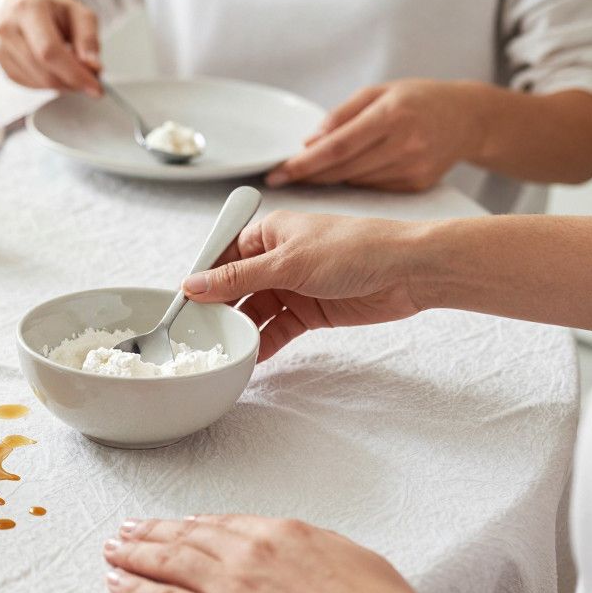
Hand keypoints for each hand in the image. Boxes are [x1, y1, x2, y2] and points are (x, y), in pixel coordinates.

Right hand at [0, 0, 102, 95]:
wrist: (23, 3)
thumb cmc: (51, 7)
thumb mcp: (78, 13)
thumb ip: (88, 39)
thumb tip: (92, 68)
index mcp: (28, 10)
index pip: (50, 52)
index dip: (74, 74)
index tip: (95, 87)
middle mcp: (8, 29)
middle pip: (43, 72)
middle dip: (71, 82)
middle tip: (88, 81)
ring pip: (36, 82)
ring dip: (61, 84)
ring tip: (72, 70)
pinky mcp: (0, 63)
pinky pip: (28, 84)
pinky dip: (46, 83)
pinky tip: (54, 70)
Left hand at [103, 515, 427, 592]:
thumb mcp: (353, 559)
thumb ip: (318, 551)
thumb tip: (309, 555)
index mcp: (283, 533)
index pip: (224, 524)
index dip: (193, 525)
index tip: (178, 525)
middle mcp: (248, 552)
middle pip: (187, 536)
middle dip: (153, 532)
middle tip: (128, 529)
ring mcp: (228, 587)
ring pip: (166, 561)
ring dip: (134, 553)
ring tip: (113, 549)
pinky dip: (133, 588)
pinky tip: (116, 582)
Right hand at [182, 210, 426, 359]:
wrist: (410, 271)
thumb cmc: (354, 249)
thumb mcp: (287, 263)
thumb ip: (238, 279)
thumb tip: (193, 285)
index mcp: (268, 234)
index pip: (222, 258)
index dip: (202, 282)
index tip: (181, 307)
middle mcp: (277, 259)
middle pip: (235, 289)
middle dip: (219, 311)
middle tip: (198, 335)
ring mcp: (293, 286)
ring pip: (255, 312)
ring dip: (242, 330)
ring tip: (224, 350)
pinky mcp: (310, 311)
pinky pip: (278, 329)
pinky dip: (264, 343)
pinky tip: (250, 358)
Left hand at [267, 79, 483, 191]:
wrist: (469, 117)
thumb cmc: (418, 100)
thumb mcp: (378, 92)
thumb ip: (340, 116)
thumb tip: (308, 143)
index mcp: (392, 115)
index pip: (337, 147)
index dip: (304, 164)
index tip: (277, 174)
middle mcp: (405, 144)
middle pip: (342, 169)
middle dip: (308, 175)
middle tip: (282, 177)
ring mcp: (413, 168)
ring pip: (355, 182)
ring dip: (330, 179)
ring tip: (316, 170)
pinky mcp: (417, 185)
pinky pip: (373, 189)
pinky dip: (355, 182)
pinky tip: (354, 170)